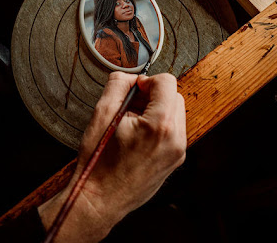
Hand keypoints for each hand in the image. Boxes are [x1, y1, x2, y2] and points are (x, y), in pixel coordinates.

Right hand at [39, 72, 185, 241]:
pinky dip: (160, 126)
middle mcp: (175, 138)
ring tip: (132, 122)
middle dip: (154, 94)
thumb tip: (130, 77)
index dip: (147, 80)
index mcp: (160, 125)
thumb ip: (118, 85)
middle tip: (130, 105)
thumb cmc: (98, 162)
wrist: (100, 200)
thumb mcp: (102, 114)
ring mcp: (178, 152)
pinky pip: (174, 131)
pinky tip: (138, 136)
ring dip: (158, 109)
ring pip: (176, 112)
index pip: (167, 82)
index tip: (134, 89)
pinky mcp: (176, 160)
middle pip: (174, 96)